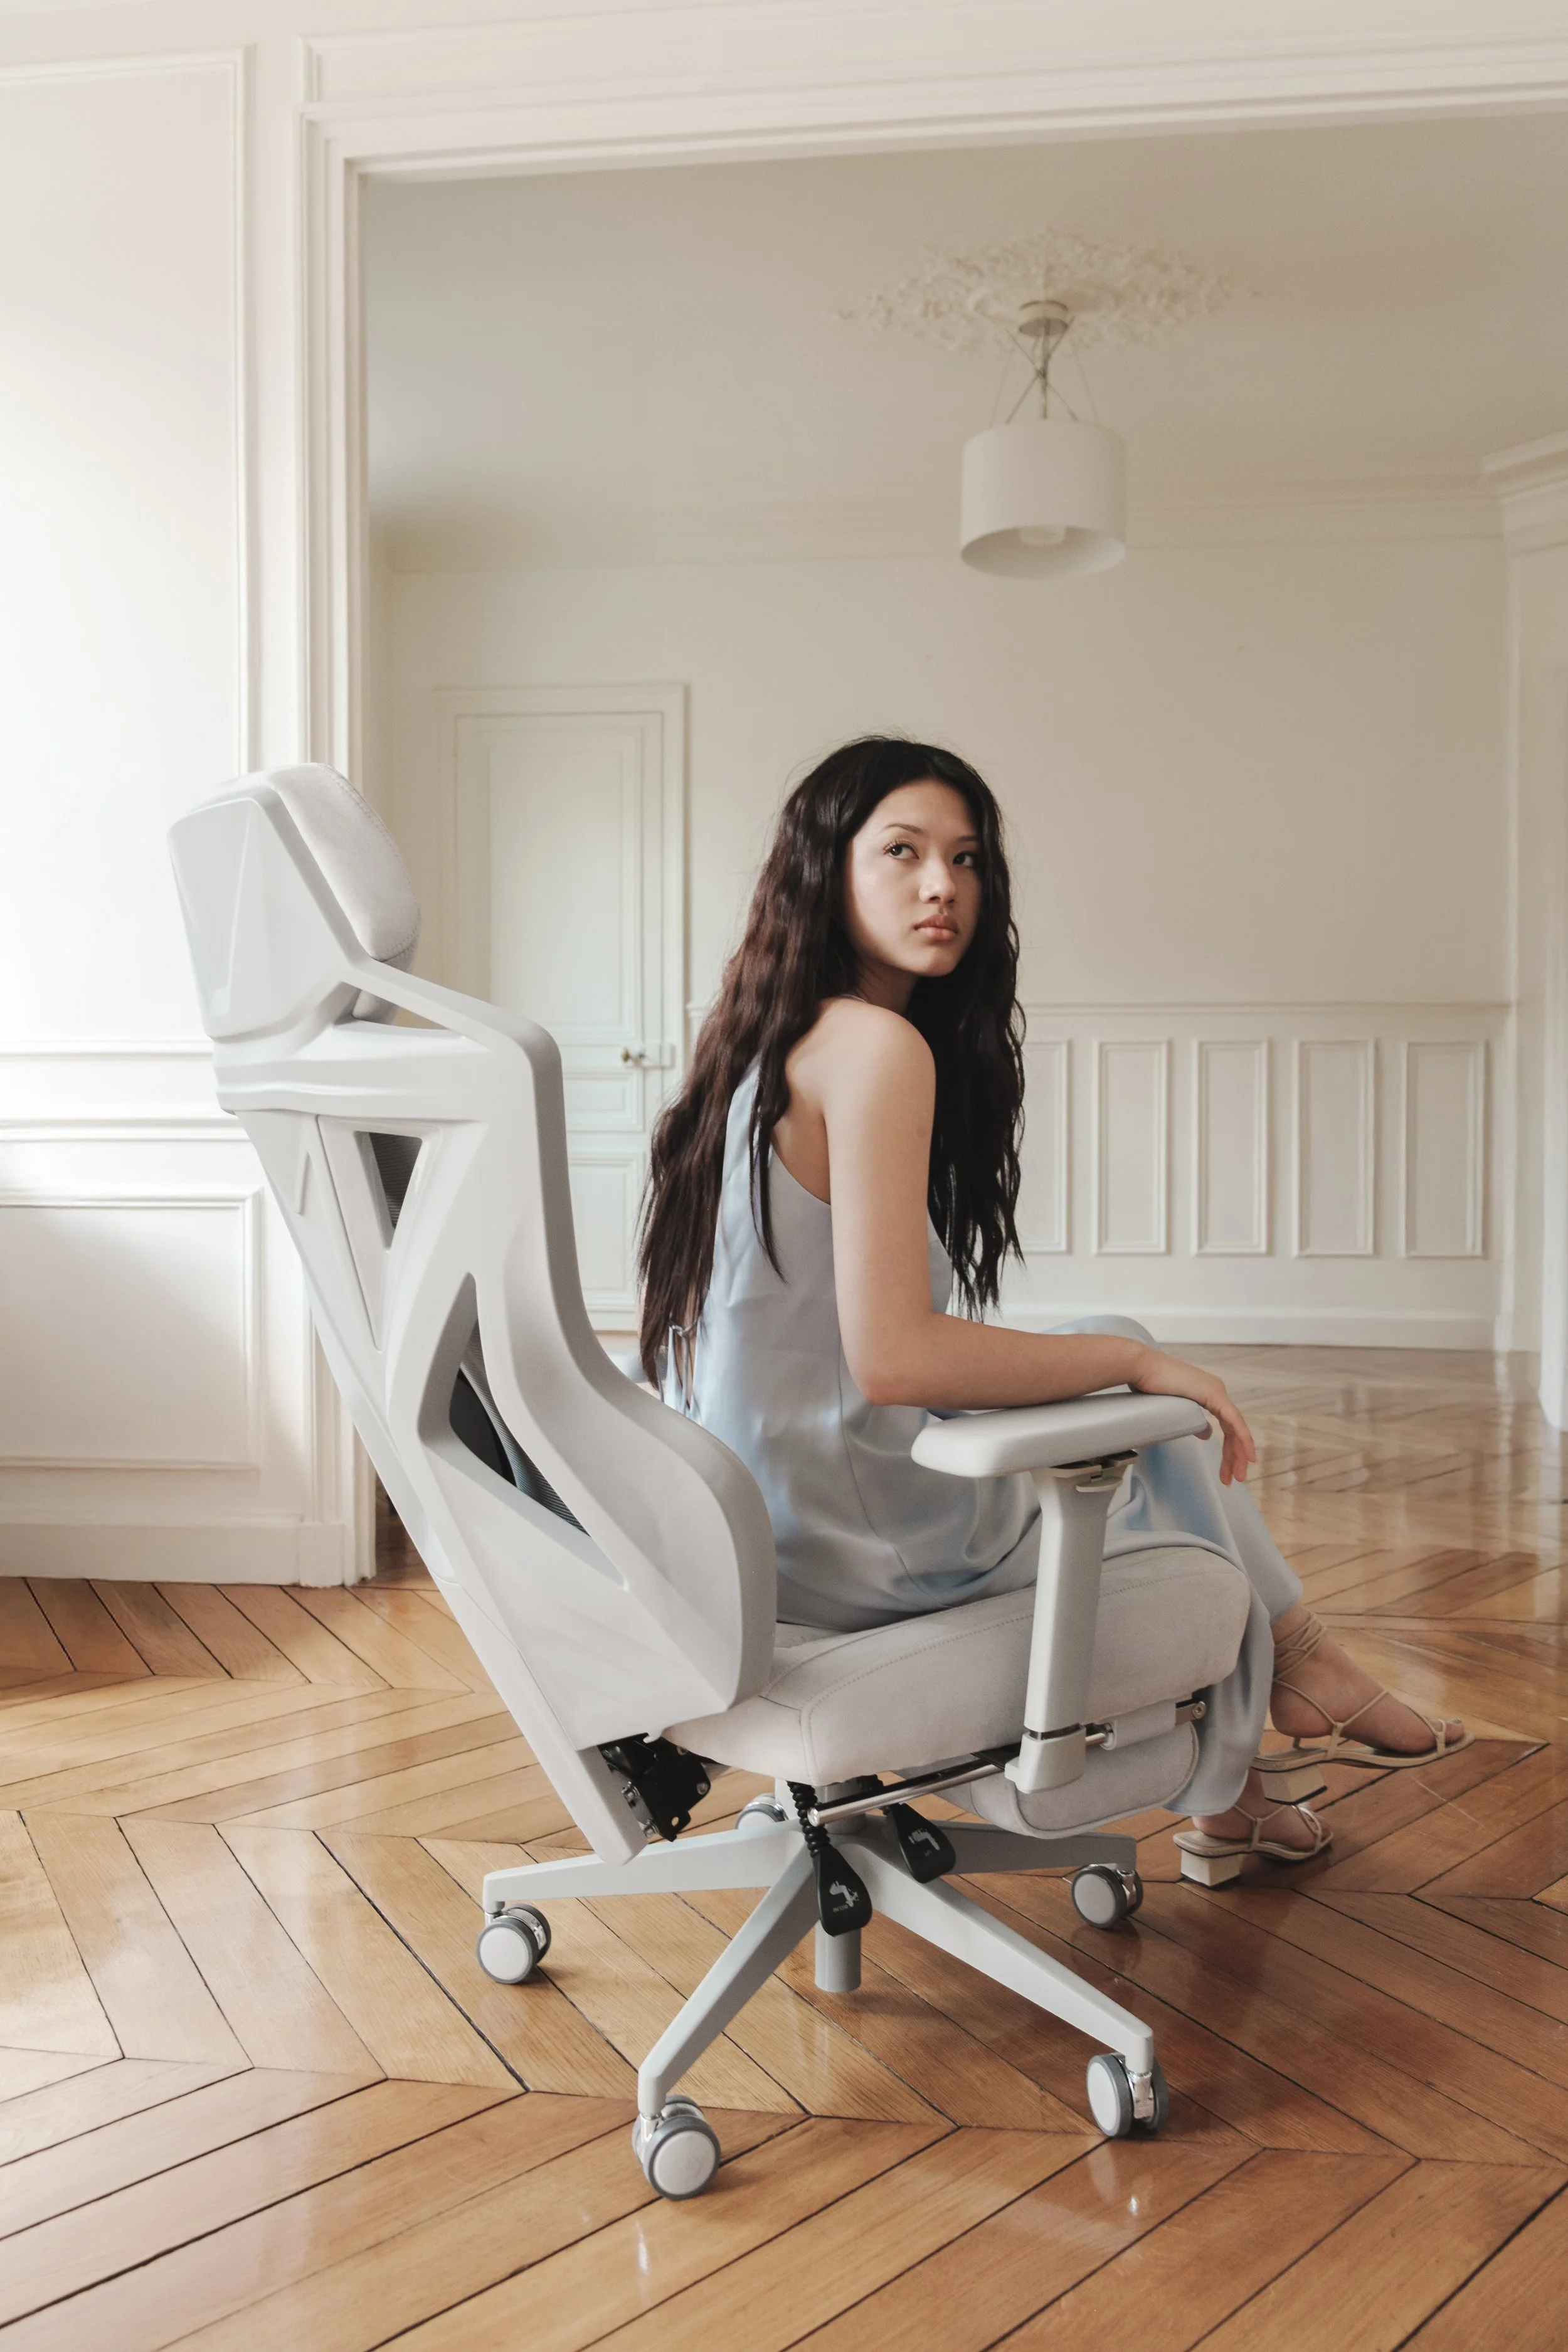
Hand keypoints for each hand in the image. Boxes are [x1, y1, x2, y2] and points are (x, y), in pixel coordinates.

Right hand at [1127, 1346, 1256, 1484]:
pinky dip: (1243, 1439)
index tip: (1228, 1470)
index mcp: (1208, 1393)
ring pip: (1236, 1428)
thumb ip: (1194, 1421)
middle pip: (1234, 1430)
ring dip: (1239, 1454)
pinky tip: (1247, 1455)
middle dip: (1235, 1456)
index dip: (1230, 1449)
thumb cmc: (1148, 1385)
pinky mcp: (1213, 1394)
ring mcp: (1216, 1391)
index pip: (1227, 1426)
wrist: (1140, 1368)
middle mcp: (1216, 1391)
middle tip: (1234, 1479)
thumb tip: (1207, 1435)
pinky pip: (1234, 1421)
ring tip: (1237, 1476)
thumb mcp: (1176, 1409)